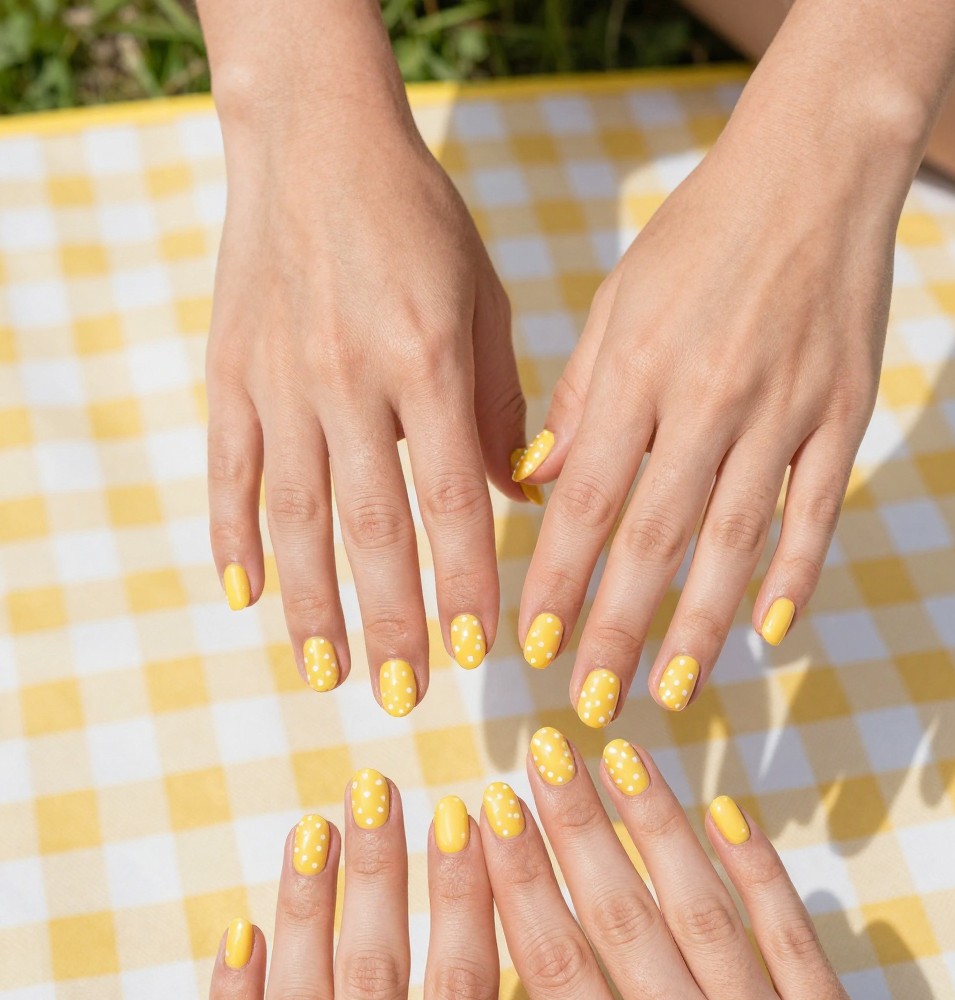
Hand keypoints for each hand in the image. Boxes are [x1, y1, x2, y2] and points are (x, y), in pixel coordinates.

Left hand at [192, 784, 542, 999]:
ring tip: (314, 827)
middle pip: (375, 972)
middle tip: (379, 790)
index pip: (461, 990)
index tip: (465, 824)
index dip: (463, 898)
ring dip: (305, 902)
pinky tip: (239, 923)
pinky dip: (229, 989)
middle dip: (379, 871)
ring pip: (297, 997)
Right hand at [204, 17, 525, 711]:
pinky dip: (233, 535)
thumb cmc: (417, 219)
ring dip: (312, 604)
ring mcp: (281, 382)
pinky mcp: (231, 376)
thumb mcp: (482, 299)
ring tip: (326, 672)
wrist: (315, 141)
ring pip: (295, 517)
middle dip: (389, 620)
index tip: (474, 655)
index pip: (450, 500)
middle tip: (403, 697)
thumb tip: (520, 500)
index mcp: (428, 361)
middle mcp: (350, 381)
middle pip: (371, 528)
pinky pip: (229, 471)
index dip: (462, 584)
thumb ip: (502, 404)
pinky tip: (245, 595)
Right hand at [480, 730, 951, 999]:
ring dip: (654, 825)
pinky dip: (756, 868)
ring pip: (698, 908)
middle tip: (542, 759)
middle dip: (574, 829)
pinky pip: (788, 933)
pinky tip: (724, 812)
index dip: (518, 883)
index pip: (556, 968)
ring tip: (618, 758)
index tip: (491, 821)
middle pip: (618, 919)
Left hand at [512, 71, 914, 721]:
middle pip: (655, 535)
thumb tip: (539, 481)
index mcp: (638, 368)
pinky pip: (816, 508)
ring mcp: (781, 408)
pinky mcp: (841, 412)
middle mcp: (706, 397)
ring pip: (734, 538)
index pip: (587, 497)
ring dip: (699, 623)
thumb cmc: (698, 235)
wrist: (814, 169)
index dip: (557, 577)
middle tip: (591, 700)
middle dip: (617, 626)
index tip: (531, 644)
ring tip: (672, 690)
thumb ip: (579, 395)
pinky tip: (769, 630)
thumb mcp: (618, 300)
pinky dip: (795, 571)